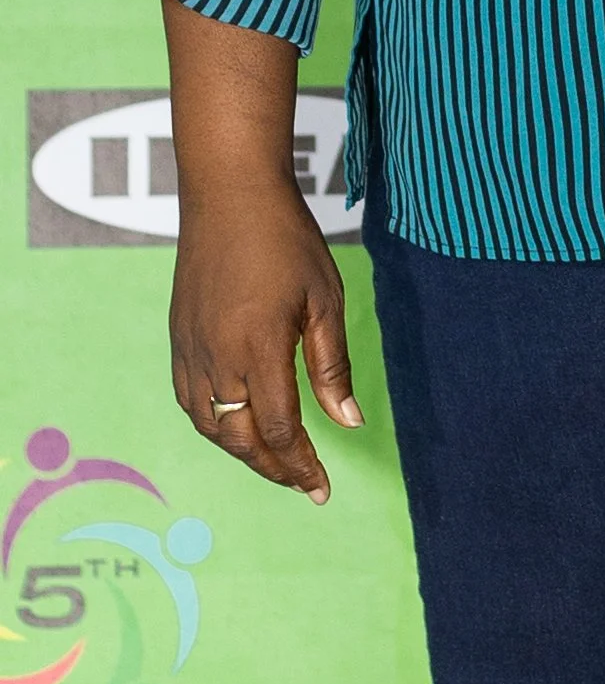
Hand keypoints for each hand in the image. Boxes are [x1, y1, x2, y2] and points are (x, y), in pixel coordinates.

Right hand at [168, 176, 361, 500]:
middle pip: (240, 440)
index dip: (301, 466)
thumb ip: (332, 366)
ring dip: (242, 452)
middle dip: (273, 469)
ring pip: (210, 428)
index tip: (322, 489)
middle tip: (302, 484)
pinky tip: (237, 426)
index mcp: (258, 350)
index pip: (280, 431)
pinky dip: (214, 427)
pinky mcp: (178, 340)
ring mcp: (190, 351)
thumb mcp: (324, 299)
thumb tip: (349, 423)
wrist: (229, 194)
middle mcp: (216, 359)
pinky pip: (190, 402)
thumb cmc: (287, 240)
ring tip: (276, 461)